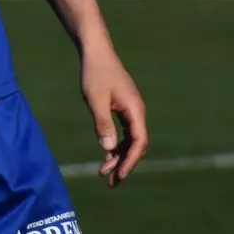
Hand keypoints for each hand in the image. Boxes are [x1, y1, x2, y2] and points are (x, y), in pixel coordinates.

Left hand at [81, 43, 147, 185]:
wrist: (96, 51)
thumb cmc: (95, 73)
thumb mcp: (95, 99)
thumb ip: (103, 123)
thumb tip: (109, 149)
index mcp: (135, 110)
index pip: (139, 142)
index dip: (130, 161)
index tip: (119, 175)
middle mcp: (137, 111)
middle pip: (136, 144)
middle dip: (124, 164)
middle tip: (110, 182)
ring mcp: (131, 109)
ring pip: (130, 139)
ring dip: (119, 156)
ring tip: (104, 173)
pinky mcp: (123, 107)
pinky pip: (124, 132)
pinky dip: (116, 144)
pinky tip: (106, 154)